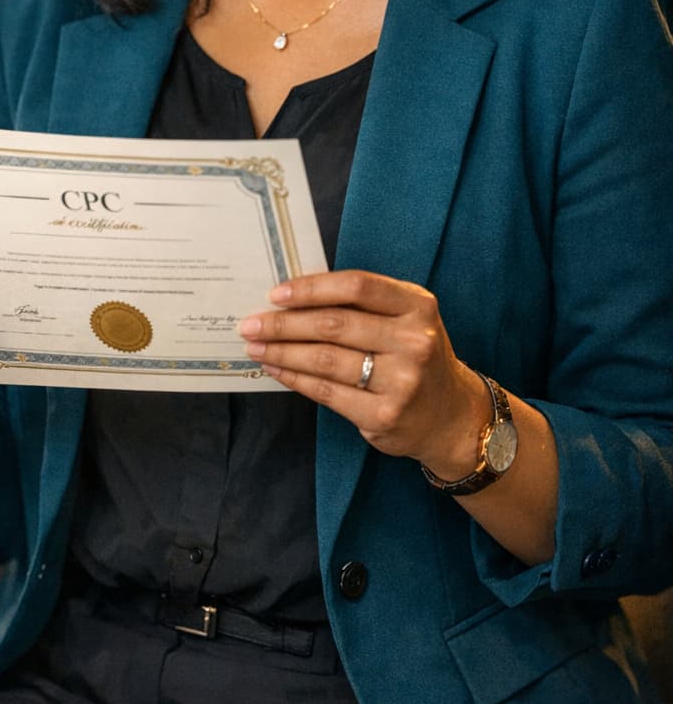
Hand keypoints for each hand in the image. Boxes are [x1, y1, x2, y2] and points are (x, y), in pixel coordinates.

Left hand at [238, 269, 486, 475]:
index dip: (312, 288)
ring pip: (325, 360)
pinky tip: (276, 369)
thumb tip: (294, 296)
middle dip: (284, 324)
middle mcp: (414, 342)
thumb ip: (363, 305)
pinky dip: (294, 378)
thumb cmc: (415, 356)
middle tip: (251, 323)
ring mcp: (401, 382)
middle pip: (334, 325)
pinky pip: (326, 392)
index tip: (277, 294)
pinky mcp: (383, 415)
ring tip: (255, 346)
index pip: (357, 286)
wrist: (452, 416)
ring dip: (282, 352)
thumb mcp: (406, 319)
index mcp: (417, 306)